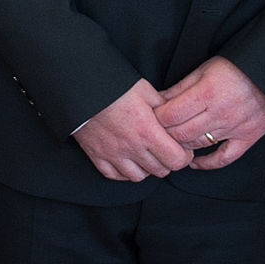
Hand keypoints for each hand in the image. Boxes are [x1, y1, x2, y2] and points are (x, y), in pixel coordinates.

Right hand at [73, 79, 191, 181]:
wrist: (80, 86)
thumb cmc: (114, 86)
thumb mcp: (145, 90)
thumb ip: (164, 108)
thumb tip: (177, 120)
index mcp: (147, 131)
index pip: (176, 160)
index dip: (184, 156)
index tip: (181, 148)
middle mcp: (131, 147)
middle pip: (161, 171)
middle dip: (167, 161)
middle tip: (165, 149)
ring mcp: (112, 154)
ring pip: (139, 177)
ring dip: (146, 168)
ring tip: (145, 155)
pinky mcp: (96, 155)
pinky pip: (115, 176)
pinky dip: (124, 171)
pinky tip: (127, 160)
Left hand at [155, 57, 264, 170]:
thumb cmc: (236, 68)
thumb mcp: (205, 69)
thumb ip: (181, 87)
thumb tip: (158, 100)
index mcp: (206, 93)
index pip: (170, 115)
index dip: (156, 118)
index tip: (149, 117)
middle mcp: (219, 113)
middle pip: (181, 133)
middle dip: (164, 133)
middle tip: (156, 131)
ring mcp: (234, 128)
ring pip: (198, 145)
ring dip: (181, 145)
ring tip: (171, 141)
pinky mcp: (247, 139)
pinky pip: (224, 158)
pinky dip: (206, 163)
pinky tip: (193, 162)